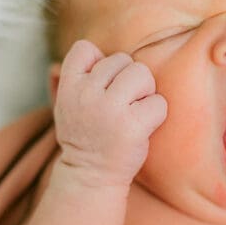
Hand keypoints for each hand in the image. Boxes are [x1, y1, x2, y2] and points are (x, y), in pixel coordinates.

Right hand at [53, 40, 167, 187]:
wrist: (90, 176)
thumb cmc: (85, 136)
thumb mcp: (67, 104)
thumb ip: (75, 77)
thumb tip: (92, 49)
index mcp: (69, 87)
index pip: (84, 48)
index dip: (100, 62)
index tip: (101, 87)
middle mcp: (86, 95)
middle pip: (122, 60)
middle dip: (128, 79)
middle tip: (121, 105)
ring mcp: (110, 110)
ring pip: (142, 74)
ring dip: (145, 91)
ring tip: (133, 112)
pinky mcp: (132, 126)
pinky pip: (158, 102)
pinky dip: (156, 114)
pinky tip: (142, 127)